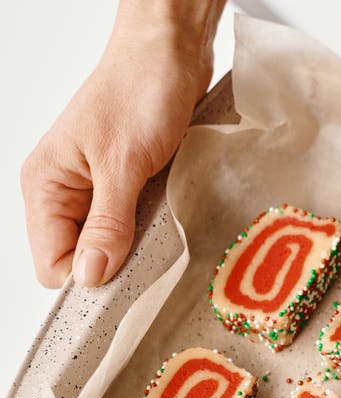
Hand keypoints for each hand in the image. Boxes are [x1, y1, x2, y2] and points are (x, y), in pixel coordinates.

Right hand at [21, 10, 213, 287]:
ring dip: (140, 244)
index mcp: (46, 186)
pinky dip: (155, 227)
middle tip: (155, 251)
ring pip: (112, 244)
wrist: (170, 53)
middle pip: (83, 258)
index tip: (128, 279)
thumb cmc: (140, 92)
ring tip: (166, 227)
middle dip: (117, 264)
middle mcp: (65, 191)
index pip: (53, 263)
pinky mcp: (129, 183)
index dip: (89, 279)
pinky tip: (172, 217)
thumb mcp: (123, 163)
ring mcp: (97, 188)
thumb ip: (107, 223)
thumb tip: (90, 276)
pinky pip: (136, 223)